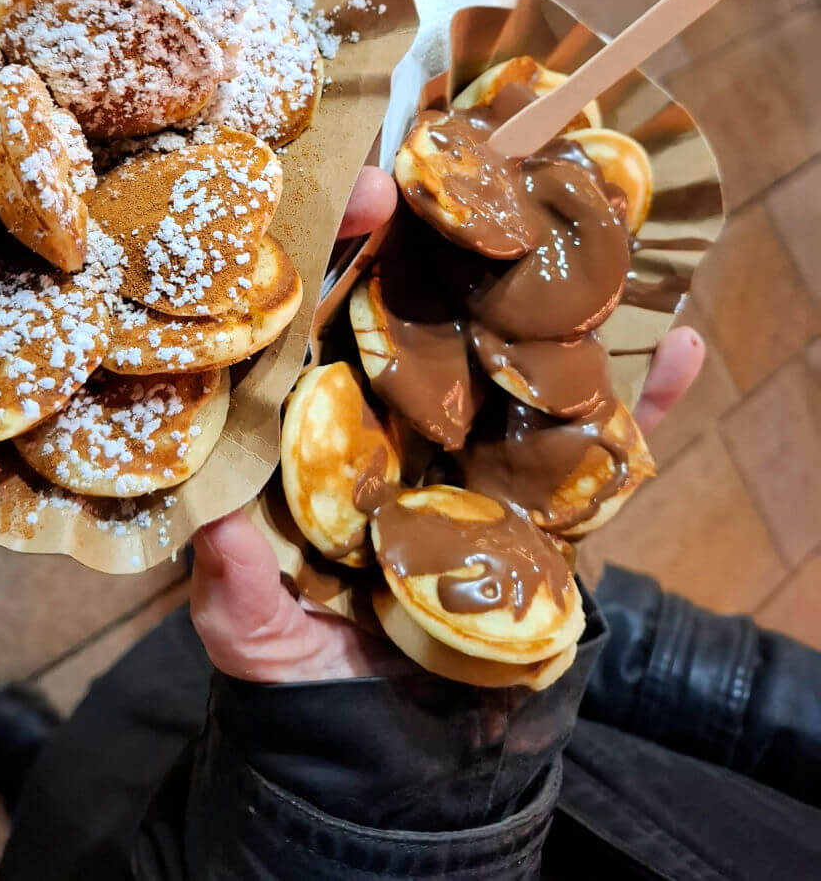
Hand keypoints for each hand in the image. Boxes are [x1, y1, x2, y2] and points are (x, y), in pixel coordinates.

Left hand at [191, 187, 704, 682]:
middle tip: (492, 165)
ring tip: (605, 225)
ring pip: (522, 354)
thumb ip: (236, 581)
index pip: (323, 307)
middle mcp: (401, 411)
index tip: (372, 193)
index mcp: (322, 415)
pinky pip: (599, 441)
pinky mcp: (545, 492)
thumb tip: (215, 526)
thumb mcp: (254, 627)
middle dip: (459, 233)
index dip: (340, 242)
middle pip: (429, 303)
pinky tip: (683, 347)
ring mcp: (479, 442)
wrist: (396, 733)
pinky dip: (642, 400)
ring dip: (563, 293)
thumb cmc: (305, 663)